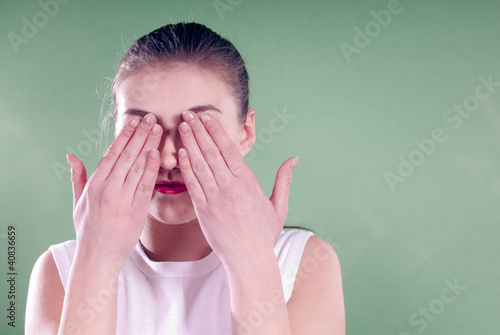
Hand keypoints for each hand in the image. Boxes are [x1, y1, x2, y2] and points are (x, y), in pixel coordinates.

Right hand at [66, 114, 161, 267]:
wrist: (97, 257)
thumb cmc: (88, 228)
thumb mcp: (78, 201)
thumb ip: (78, 177)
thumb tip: (71, 155)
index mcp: (94, 185)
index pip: (111, 154)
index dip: (124, 136)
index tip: (134, 121)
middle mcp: (108, 190)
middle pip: (126, 156)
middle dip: (140, 135)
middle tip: (151, 118)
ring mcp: (122, 200)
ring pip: (137, 167)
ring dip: (149, 146)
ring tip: (158, 130)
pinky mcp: (136, 212)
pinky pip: (146, 186)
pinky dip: (152, 169)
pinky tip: (158, 154)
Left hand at [177, 110, 298, 264]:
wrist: (248, 258)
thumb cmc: (264, 233)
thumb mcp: (279, 205)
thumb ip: (283, 180)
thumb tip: (294, 159)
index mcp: (248, 182)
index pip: (229, 149)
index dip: (216, 131)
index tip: (207, 117)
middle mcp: (230, 186)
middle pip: (211, 152)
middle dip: (199, 130)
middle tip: (189, 113)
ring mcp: (214, 198)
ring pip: (199, 164)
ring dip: (189, 143)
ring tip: (182, 126)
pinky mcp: (202, 210)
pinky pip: (192, 184)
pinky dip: (185, 167)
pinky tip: (180, 153)